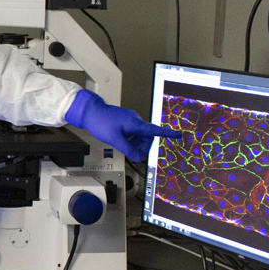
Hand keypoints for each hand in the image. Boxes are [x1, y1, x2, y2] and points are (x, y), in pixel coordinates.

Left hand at [65, 89, 180, 161]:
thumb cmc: (101, 122)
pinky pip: (134, 133)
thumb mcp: (115, 140)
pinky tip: (123, 141)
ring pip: (140, 136)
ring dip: (136, 143)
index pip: (155, 130)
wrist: (90, 112)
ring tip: (124, 145)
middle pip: (148, 137)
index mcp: (135, 123)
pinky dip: (131, 140)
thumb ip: (128, 150)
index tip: (178, 134)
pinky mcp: (126, 122)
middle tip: (133, 152)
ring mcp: (131, 121)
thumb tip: (138, 157)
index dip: (167, 133)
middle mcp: (135, 120)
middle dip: (143, 146)